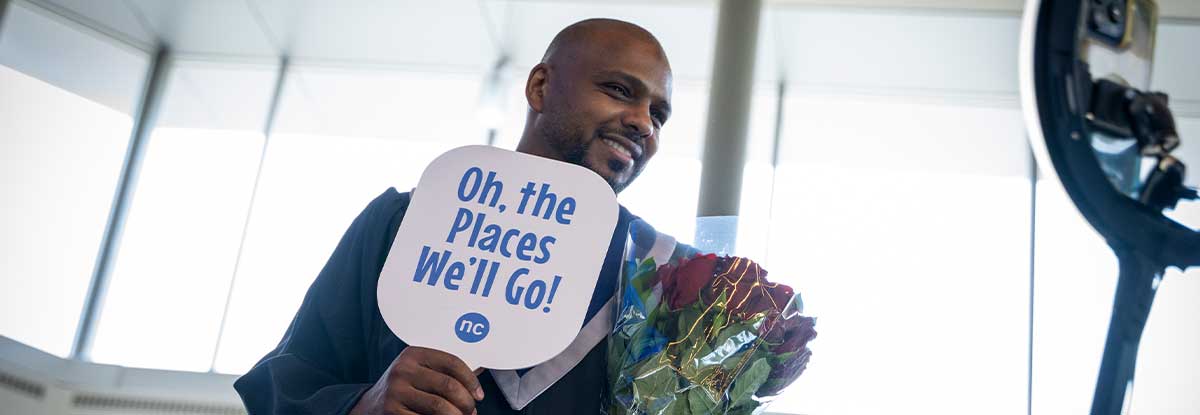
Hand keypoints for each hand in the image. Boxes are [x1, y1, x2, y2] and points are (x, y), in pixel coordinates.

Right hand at [350, 347, 483, 414]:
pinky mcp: (392, 412)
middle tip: (471, 411)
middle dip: (466, 402)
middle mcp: (403, 370)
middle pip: (449, 386)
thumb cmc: (402, 389)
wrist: (370, 407)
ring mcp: (396, 392)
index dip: (471, 381)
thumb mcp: (419, 372)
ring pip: (440, 407)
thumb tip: (478, 373)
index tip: (479, 395)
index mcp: (413, 354)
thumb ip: (444, 371)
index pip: (452, 363)